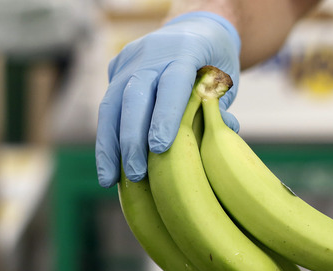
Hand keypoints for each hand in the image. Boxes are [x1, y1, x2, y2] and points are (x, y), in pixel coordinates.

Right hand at [95, 11, 241, 187]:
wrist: (195, 29)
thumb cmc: (214, 63)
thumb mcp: (225, 79)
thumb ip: (219, 106)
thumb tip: (225, 131)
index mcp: (184, 50)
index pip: (171, 84)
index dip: (164, 116)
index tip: (159, 148)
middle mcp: (151, 53)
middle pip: (134, 96)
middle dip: (132, 138)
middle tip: (136, 174)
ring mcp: (129, 61)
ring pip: (111, 104)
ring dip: (109, 145)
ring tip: (110, 180)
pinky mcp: (116, 70)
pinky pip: (107, 109)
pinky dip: (107, 140)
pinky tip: (108, 169)